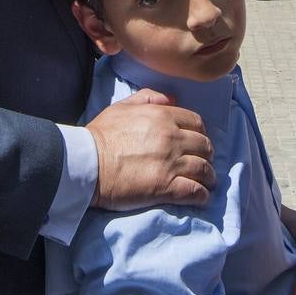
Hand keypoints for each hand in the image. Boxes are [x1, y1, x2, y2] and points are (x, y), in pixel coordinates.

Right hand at [86, 89, 213, 209]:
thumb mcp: (122, 106)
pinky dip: (202, 195)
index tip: (197, 142)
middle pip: (204, 146)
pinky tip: (201, 197)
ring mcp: (171, 164)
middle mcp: (172, 138)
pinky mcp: (166, 188)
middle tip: (203, 162)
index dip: (200, 133)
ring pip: (204, 169)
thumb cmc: (101, 135)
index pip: (196, 122)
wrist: (87, 163)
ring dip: (208, 176)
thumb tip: (171, 98)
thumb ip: (148, 98)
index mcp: (163, 117)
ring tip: (207, 182)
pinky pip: (195, 191)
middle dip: (206, 154)